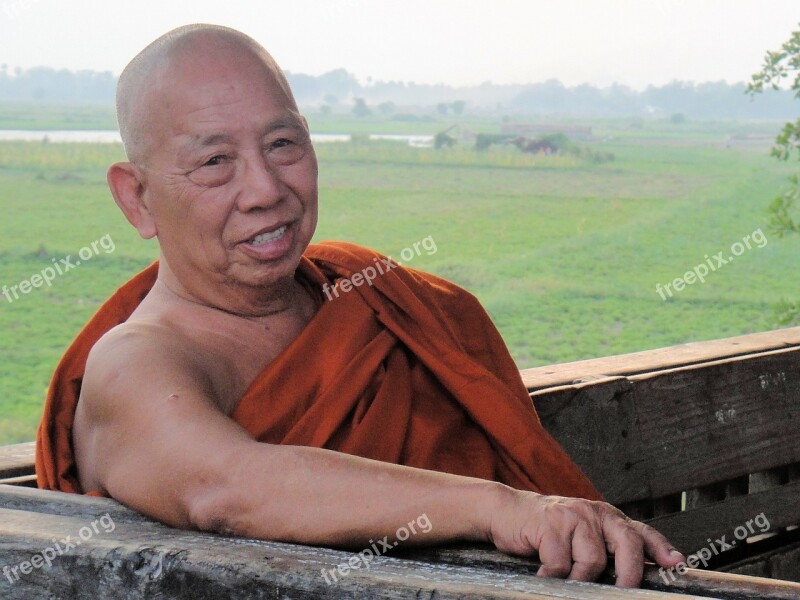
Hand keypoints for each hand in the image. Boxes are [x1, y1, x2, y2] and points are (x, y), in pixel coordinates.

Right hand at [486, 488, 684, 587]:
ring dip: (578, 579)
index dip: (662, 549)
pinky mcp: (549, 524)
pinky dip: (552, 577)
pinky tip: (543, 575)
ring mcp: (572, 516)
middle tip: (622, 592)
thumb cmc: (548, 530)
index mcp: (607, 516)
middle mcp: (594, 513)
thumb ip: (607, 548)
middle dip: (629, 576)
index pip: (641, 533)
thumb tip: (634, 577)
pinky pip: (560, 564)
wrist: (507, 512)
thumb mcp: (581, 533)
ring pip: (592, 561)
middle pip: (626, 545)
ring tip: (564, 579)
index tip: (677, 565)